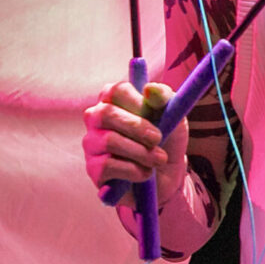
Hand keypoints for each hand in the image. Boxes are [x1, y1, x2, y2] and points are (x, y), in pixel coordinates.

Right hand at [82, 81, 189, 199]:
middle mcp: (96, 118)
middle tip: (157, 139)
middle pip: (106, 114)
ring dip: (141, 152)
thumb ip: (164, 98)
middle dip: (137, 127)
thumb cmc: (166, 138)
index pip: (115, 91)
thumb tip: (150, 88)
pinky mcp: (93, 168)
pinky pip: (107, 166)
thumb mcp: (172, 115)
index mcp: (114, 99)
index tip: (157, 113)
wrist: (167, 174)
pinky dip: (133, 170)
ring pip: (109, 141)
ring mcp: (91, 143)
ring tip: (159, 159)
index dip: (136, 102)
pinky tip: (144, 173)